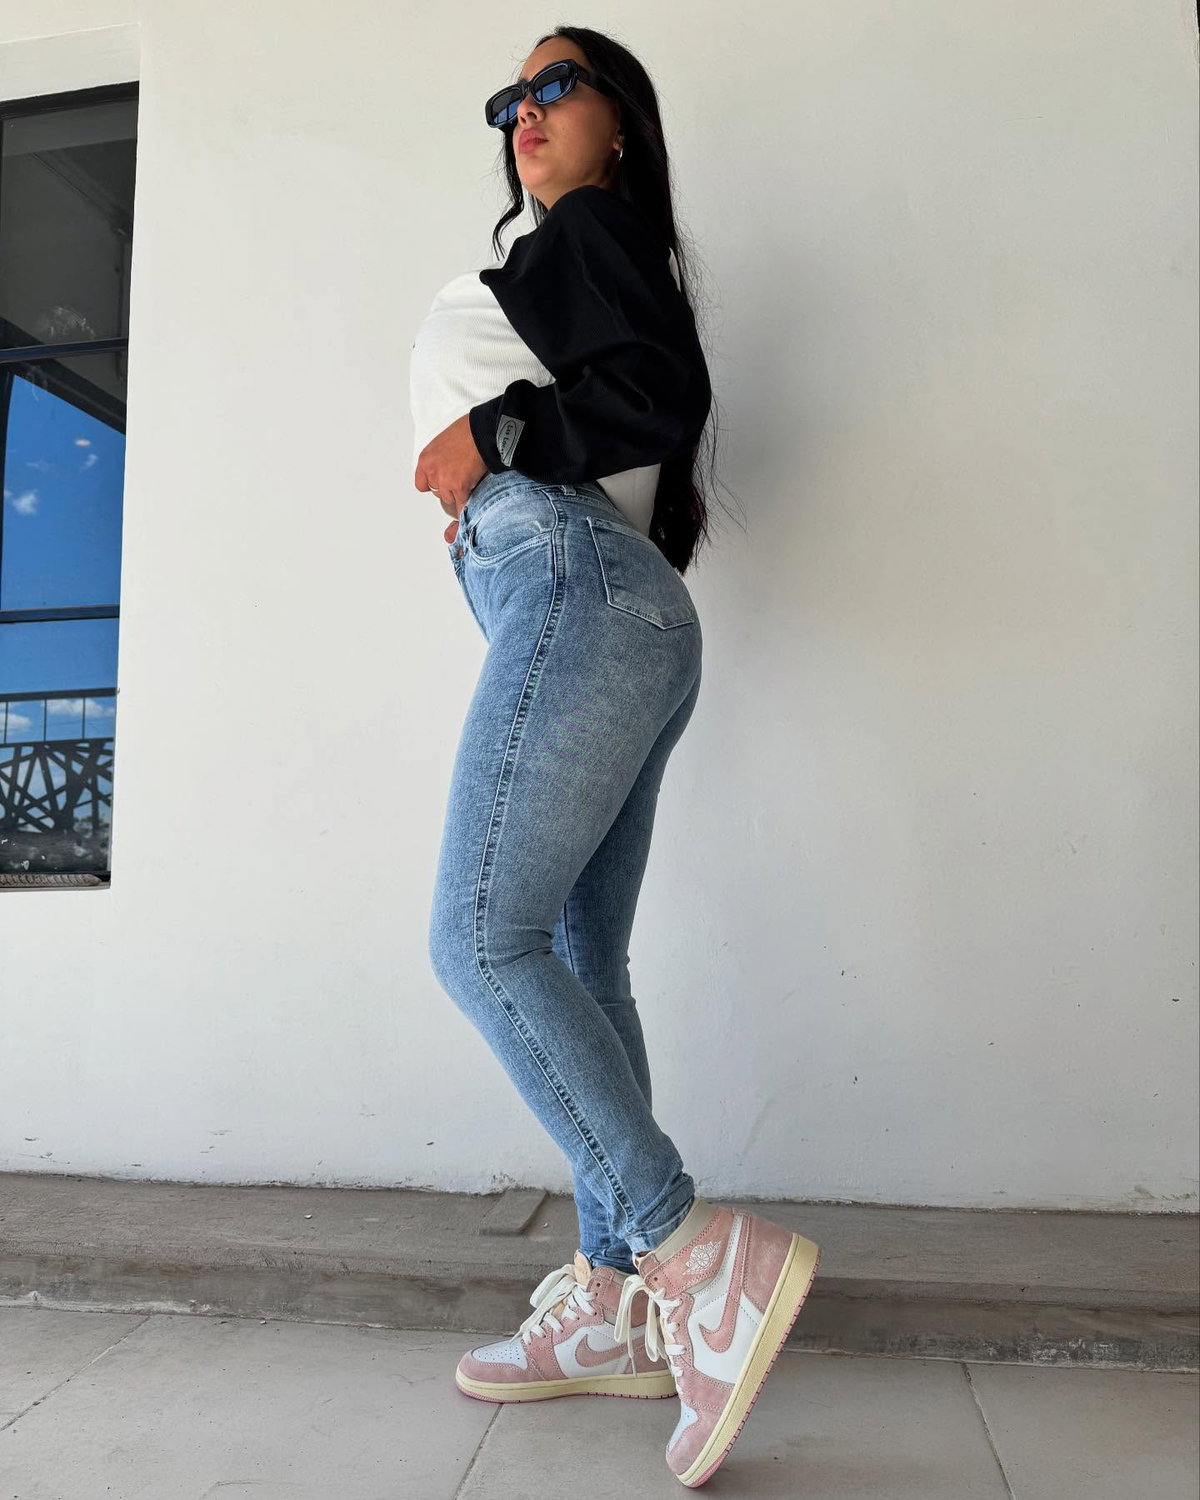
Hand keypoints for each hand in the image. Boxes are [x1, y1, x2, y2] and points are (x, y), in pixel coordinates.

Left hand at [414, 413, 488, 543]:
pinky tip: (475, 490)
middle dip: (449, 488)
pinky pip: (462, 503)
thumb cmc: (468, 432)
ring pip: (450, 499)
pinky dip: (469, 500)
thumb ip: (440, 459)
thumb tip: (446, 467)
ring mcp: (445, 481)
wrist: (482, 432)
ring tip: (470, 482)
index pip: (422, 484)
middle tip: (461, 478)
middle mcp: (432, 472)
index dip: (434, 484)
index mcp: (426, 459)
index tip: (442, 483)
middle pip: (438, 492)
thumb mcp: (443, 442)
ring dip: (459, 494)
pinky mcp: (459, 487)